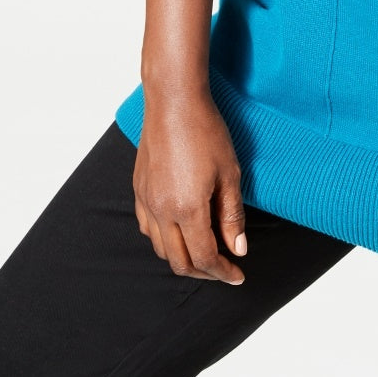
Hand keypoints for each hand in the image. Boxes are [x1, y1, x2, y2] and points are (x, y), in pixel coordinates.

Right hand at [134, 91, 247, 283]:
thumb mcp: (230, 173)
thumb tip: (238, 249)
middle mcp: (161, 211)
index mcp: (186, 210)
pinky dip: (165, 239)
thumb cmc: (206, 132)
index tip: (238, 274)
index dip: (223, 272)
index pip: (204, 257)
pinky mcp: (138, 189)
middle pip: (179, 261)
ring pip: (160, 248)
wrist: (174, 102)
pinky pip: (148, 228)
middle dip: (204, 271)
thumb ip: (232, 215)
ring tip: (206, 250)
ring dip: (183, 256)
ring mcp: (146, 201)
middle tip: (224, 267)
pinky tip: (180, 229)